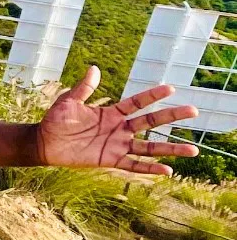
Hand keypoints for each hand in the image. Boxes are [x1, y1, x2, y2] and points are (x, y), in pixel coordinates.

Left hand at [36, 66, 198, 175]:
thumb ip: (84, 88)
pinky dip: (150, 169)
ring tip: (194, 149)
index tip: (171, 88)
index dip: (152, 95)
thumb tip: (94, 68)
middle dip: (171, 116)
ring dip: (170, 148)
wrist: (45, 143)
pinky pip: (134, 165)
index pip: (137, 103)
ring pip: (150, 147)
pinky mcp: (110, 160)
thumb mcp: (69, 101)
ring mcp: (117, 145)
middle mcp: (119, 128)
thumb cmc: (56, 120)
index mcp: (111, 113)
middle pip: (150, 121)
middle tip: (193, 110)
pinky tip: (168, 171)